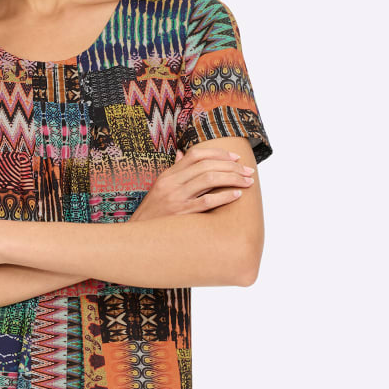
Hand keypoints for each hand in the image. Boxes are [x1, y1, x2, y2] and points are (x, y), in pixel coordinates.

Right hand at [129, 145, 254, 221]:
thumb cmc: (154, 212)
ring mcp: (176, 198)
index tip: (236, 158)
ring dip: (233, 178)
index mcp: (168, 174)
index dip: (219, 153)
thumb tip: (182, 153)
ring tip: (248, 181)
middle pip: (206, 165)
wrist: (139, 234)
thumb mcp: (160, 187)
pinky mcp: (181, 214)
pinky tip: (237, 195)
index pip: (196, 154)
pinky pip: (206, 201)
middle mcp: (172, 183)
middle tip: (249, 171)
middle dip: (232, 166)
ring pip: (209, 179)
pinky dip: (224, 196)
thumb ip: (174, 171)